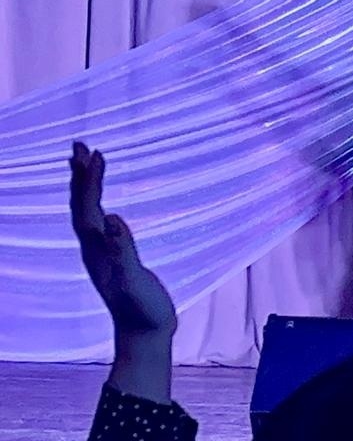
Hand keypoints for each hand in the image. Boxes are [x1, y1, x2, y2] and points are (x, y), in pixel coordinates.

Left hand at [70, 143, 176, 338]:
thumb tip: (113, 218)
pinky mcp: (113, 258)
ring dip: (85, 187)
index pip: (87, 209)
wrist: (144, 335)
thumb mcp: (134, 280)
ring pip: (86, 214)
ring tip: (87, 163)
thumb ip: (123, 250)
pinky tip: (104, 203)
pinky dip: (98, 204)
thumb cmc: (143, 310)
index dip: (90, 182)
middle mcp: (94, 249)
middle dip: (80, 176)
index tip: (95, 154)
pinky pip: (99, 223)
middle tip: (81, 146)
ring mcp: (102, 254)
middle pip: (80, 207)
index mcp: (98, 251)